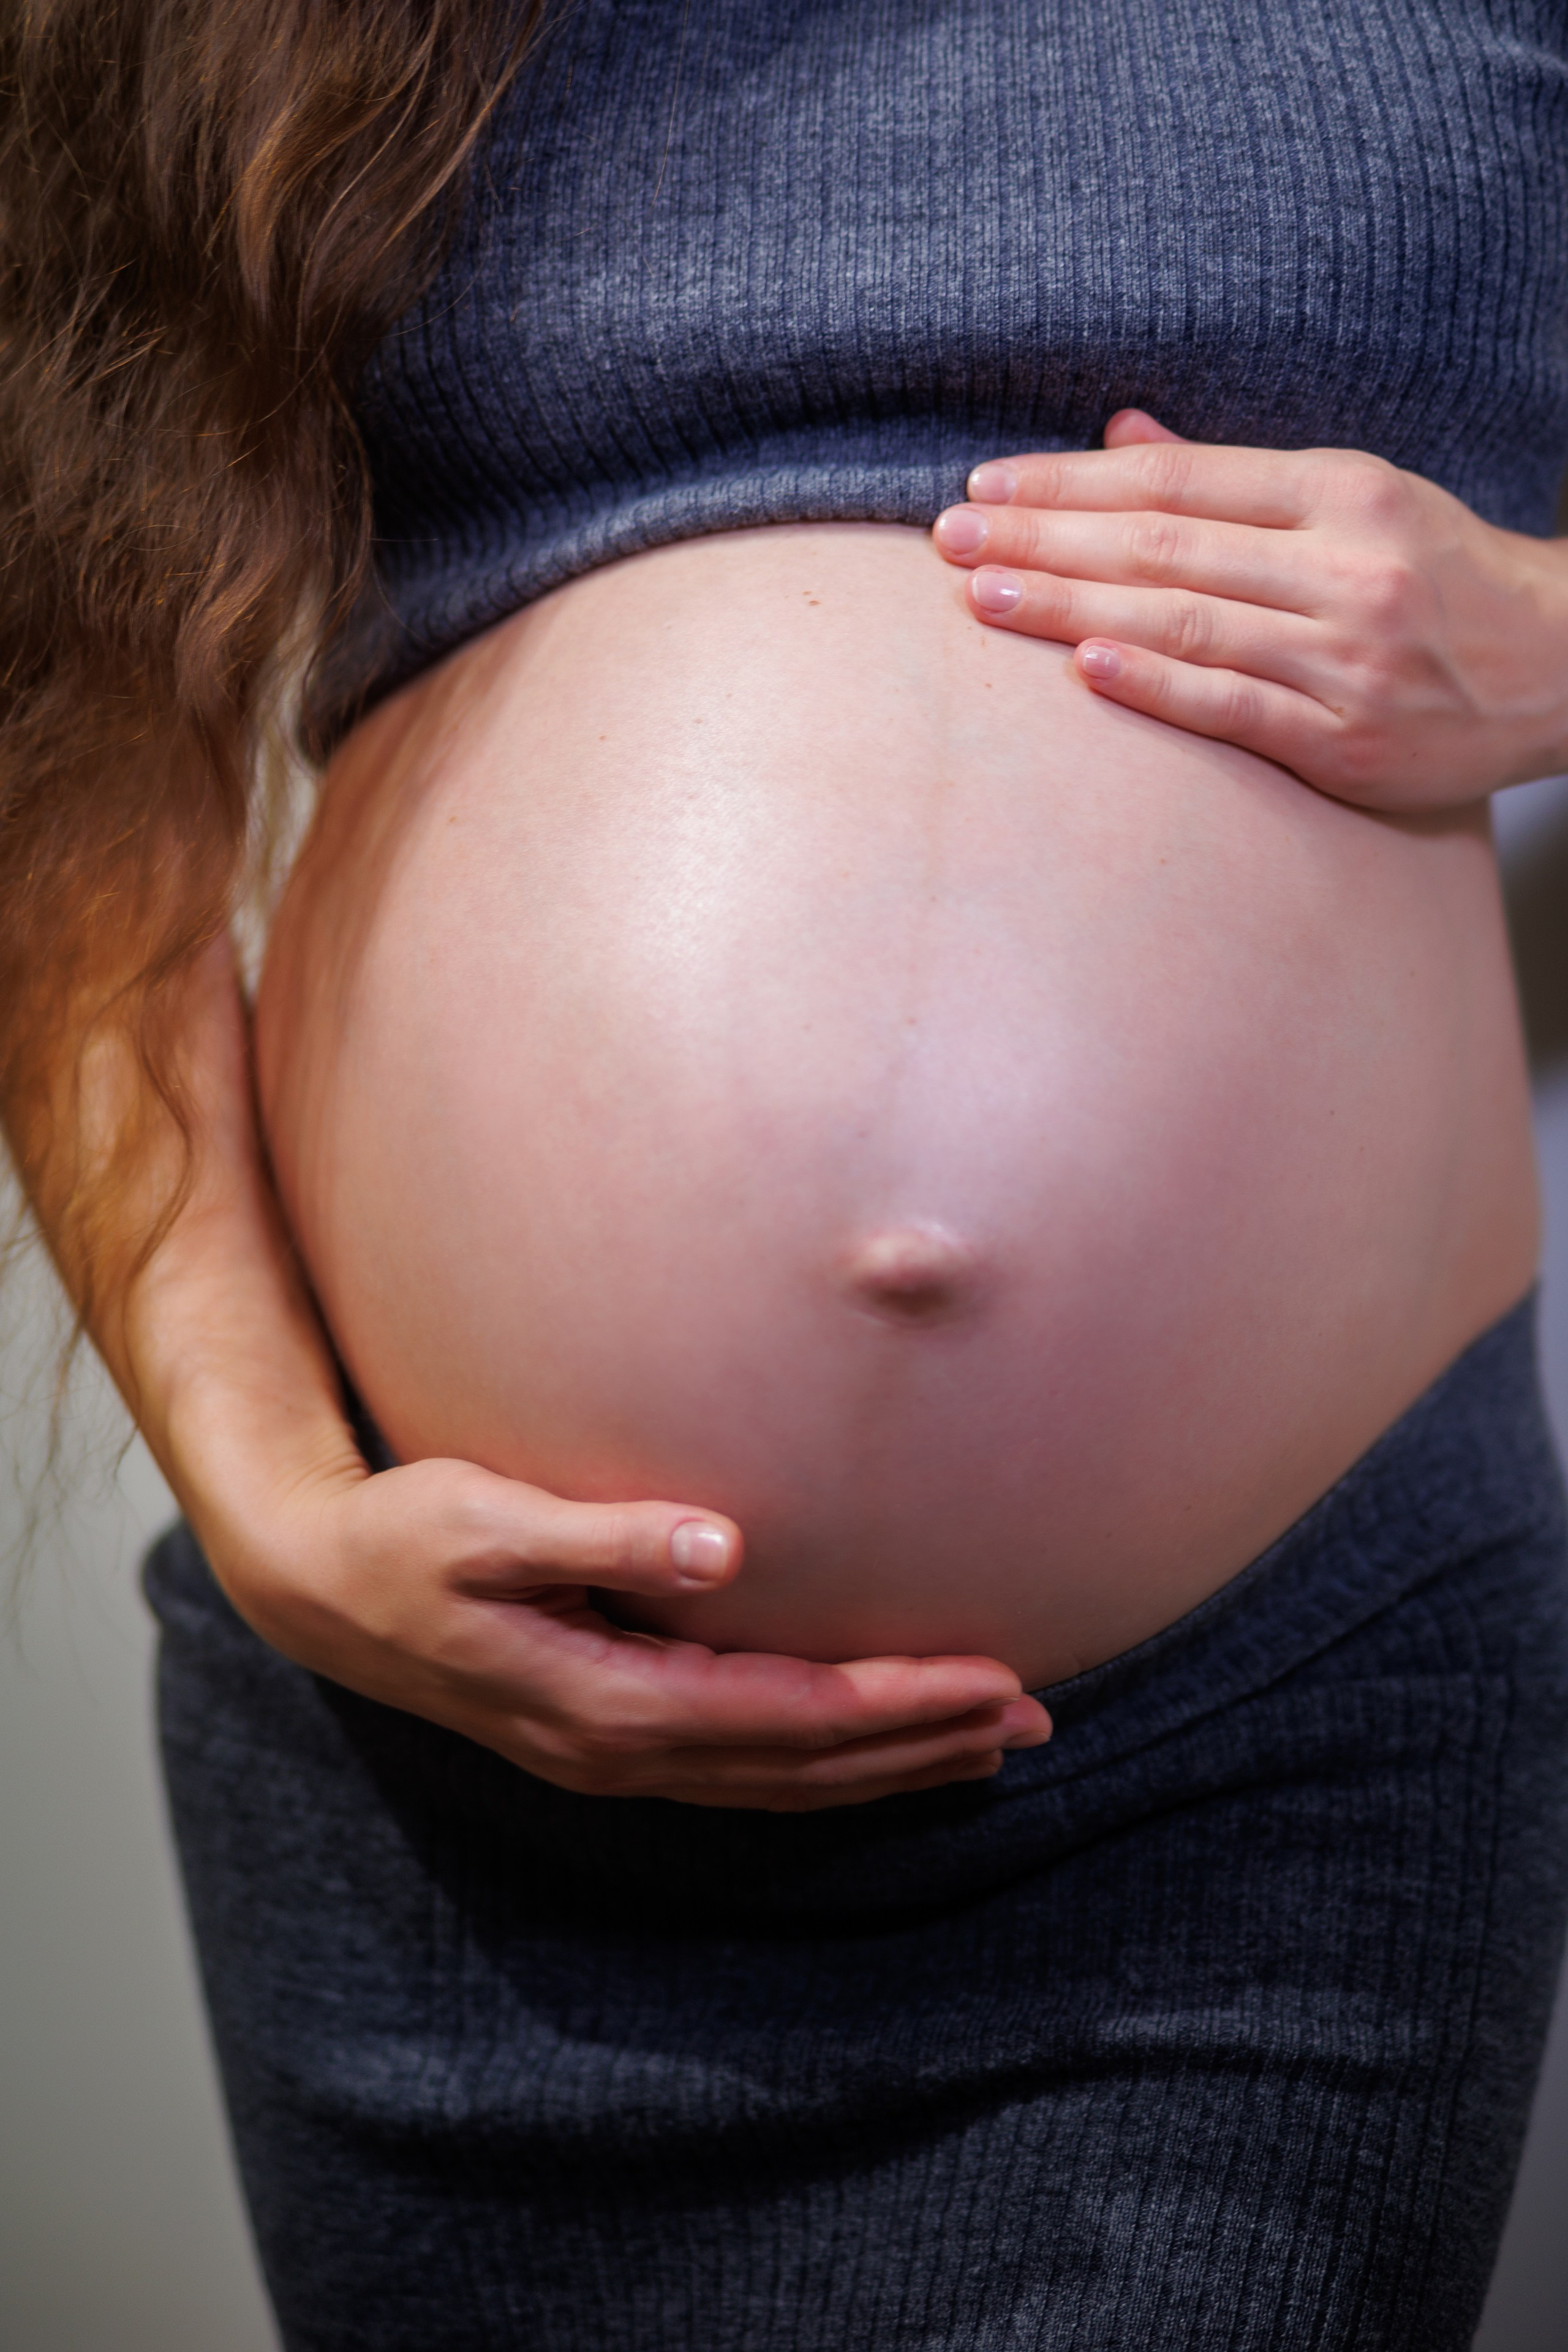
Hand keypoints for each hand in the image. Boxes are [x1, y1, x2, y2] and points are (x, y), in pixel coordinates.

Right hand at [217, 1451, 1050, 1811]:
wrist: (320, 1589)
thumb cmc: (404, 1539)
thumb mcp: (486, 1521)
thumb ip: (604, 1538)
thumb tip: (725, 1547)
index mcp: (607, 1701)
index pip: (789, 1715)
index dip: (898, 1704)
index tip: (994, 1682)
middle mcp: (619, 1749)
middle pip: (804, 1764)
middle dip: (922, 1743)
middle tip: (1034, 1722)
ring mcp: (610, 1757)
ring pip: (780, 1781)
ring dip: (886, 1765)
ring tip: (984, 1748)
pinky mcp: (605, 1737)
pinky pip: (742, 1771)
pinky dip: (821, 1766)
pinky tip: (866, 1748)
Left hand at [932, 409, 1567, 809]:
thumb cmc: (1442, 579)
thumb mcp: (1356, 498)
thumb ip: (1234, 479)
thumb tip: (1120, 440)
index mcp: (1343, 491)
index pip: (1179, 480)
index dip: (1072, 482)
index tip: (989, 483)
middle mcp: (1345, 567)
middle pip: (1165, 547)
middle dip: (1045, 540)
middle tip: (951, 536)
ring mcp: (1347, 658)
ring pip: (1186, 622)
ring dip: (1071, 609)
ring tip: (983, 596)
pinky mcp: (1349, 742)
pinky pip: (1235, 708)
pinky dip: (1156, 686)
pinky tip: (1084, 668)